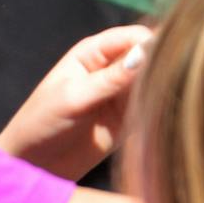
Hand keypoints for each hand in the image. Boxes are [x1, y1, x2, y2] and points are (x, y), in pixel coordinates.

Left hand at [0, 25, 152, 180]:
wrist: (34, 166)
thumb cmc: (43, 123)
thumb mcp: (75, 98)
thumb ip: (111, 78)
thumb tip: (146, 54)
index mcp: (94, 51)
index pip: (134, 36)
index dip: (153, 43)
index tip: (165, 60)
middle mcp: (113, 67)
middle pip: (150, 56)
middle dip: (162, 66)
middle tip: (169, 85)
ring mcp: (123, 93)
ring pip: (156, 81)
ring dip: (164, 89)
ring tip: (163, 104)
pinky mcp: (131, 117)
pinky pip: (154, 106)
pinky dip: (161, 109)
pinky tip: (164, 116)